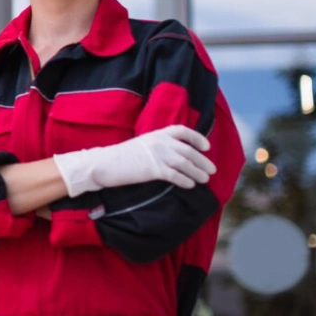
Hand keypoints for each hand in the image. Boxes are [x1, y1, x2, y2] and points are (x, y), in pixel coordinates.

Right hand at [53, 125, 216, 197]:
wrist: (104, 163)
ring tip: (204, 179)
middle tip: (211, 170)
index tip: (206, 147)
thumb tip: (174, 156)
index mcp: (156, 134)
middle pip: (188, 150)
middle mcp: (159, 142)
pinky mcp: (153, 169)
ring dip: (198, 172)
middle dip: (203, 161)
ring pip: (185, 163)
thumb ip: (156, 147)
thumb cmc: (120, 157)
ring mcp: (157, 155)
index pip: (182, 131)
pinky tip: (190, 185)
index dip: (197, 138)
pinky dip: (185, 180)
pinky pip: (176, 175)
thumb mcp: (140, 145)